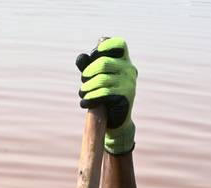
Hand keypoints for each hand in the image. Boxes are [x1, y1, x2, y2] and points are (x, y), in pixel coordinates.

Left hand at [76, 37, 136, 154]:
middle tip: (83, 82)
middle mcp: (129, 70)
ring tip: (82, 94)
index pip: (118, 44)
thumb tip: (81, 57)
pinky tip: (84, 103)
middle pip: (103, 63)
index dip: (104, 46)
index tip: (92, 57)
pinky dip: (90, 99)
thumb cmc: (104, 96)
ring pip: (101, 80)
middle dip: (88, 73)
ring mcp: (129, 83)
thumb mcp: (96, 79)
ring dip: (87, 88)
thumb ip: (88, 66)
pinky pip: (104, 94)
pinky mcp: (125, 97)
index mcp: (124, 61)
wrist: (115, 120)